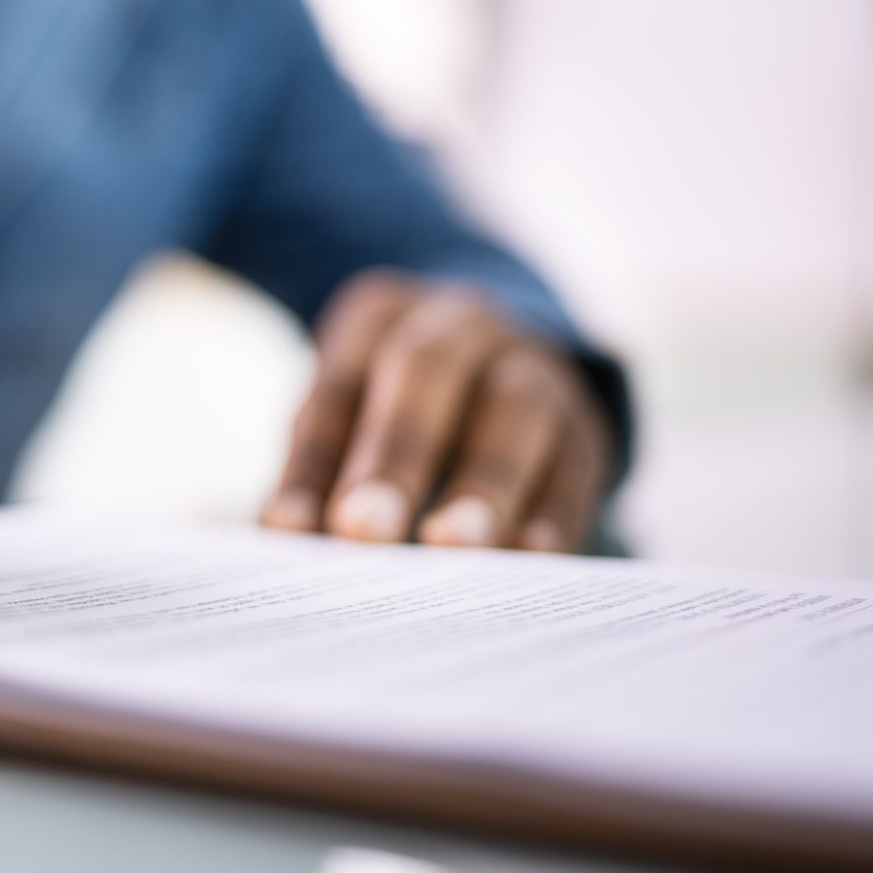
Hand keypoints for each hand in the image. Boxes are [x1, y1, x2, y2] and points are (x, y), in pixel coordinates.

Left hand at [262, 271, 612, 551]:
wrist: (499, 364)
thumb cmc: (391, 403)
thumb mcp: (346, 408)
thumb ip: (319, 469)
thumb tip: (290, 542)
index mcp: (382, 313)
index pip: (340, 381)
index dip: (313, 460)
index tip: (288, 529)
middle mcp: (463, 324)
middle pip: (427, 369)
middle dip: (394, 452)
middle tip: (363, 530)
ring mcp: (534, 367)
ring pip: (516, 410)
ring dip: (483, 484)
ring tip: (451, 548)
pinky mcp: (584, 427)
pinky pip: (574, 465)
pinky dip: (552, 513)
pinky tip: (527, 558)